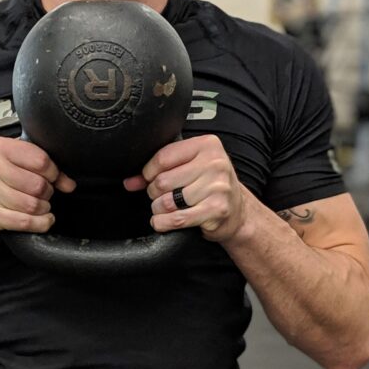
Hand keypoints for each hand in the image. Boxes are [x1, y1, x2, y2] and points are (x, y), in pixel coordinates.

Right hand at [0, 136, 75, 236]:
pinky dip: (40, 223)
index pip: (40, 159)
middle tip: (45, 194)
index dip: (54, 172)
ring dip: (44, 208)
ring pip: (31, 205)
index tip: (53, 178)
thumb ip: (41, 166)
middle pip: (37, 184)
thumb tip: (69, 184)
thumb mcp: (11, 162)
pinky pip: (23, 222)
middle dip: (48, 192)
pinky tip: (43, 220)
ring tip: (41, 206)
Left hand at [123, 135, 246, 241]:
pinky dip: (164, 223)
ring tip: (165, 208)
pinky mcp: (217, 210)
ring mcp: (218, 187)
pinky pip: (178, 219)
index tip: (147, 178)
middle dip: (154, 192)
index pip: (163, 156)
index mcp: (207, 145)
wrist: (238, 211)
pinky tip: (164, 221)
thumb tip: (130, 181)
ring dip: (159, 209)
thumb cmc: (210, 185)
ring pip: (168, 201)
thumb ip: (160, 170)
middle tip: (160, 195)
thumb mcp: (190, 167)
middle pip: (163, 180)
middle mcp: (215, 164)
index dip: (149, 171)